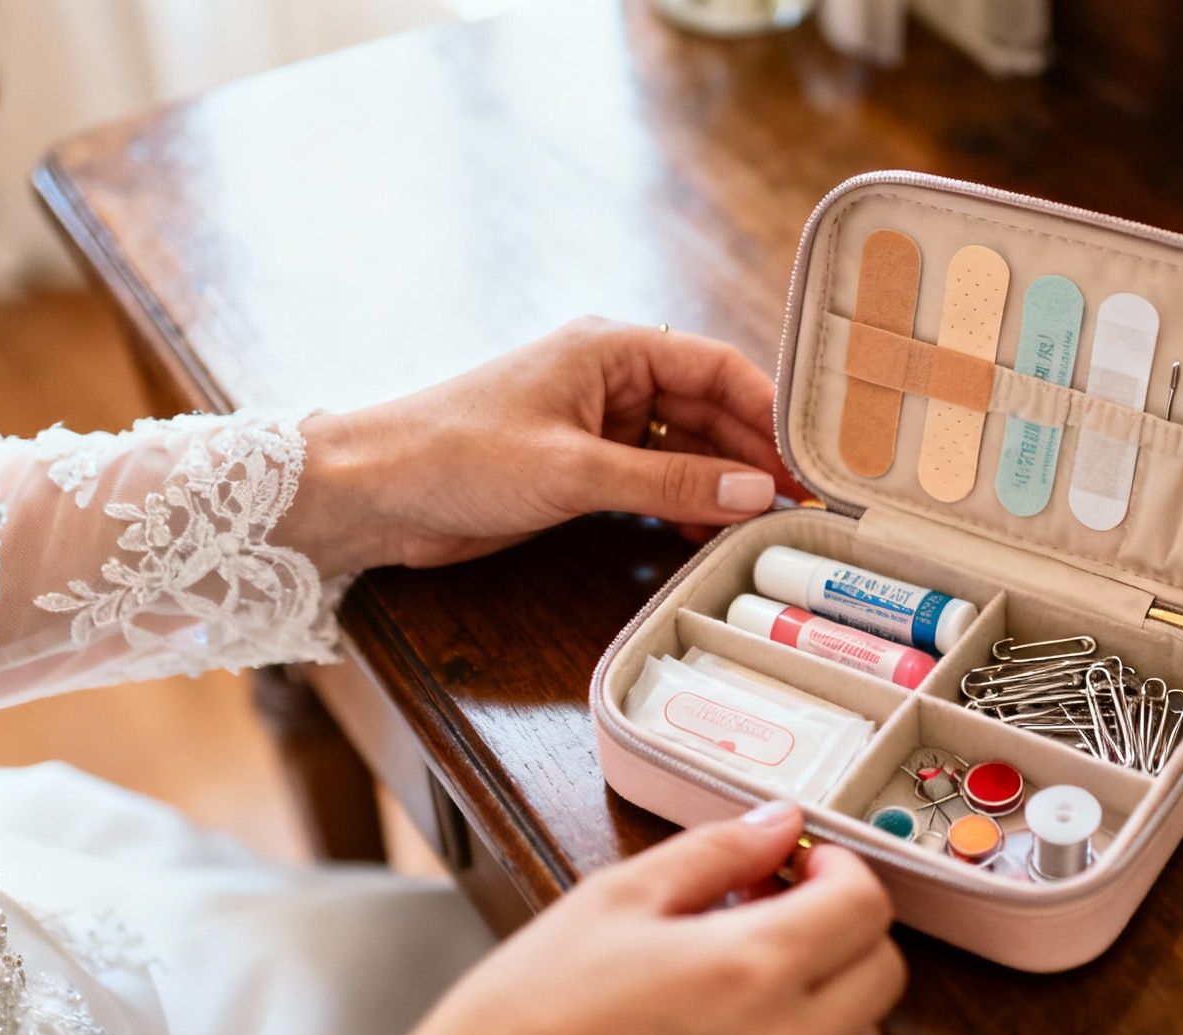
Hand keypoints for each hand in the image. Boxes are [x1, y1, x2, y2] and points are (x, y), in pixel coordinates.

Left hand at [286, 318, 811, 575]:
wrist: (370, 494)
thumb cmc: (455, 456)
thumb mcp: (573, 470)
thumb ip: (669, 480)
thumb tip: (753, 491)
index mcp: (611, 348)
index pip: (717, 366)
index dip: (770, 411)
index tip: (813, 459)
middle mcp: (611, 378)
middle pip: (709, 411)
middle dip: (754, 456)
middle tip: (804, 505)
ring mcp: (596, 424)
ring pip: (685, 449)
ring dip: (723, 486)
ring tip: (768, 528)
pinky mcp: (579, 468)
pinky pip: (654, 480)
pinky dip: (685, 505)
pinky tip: (711, 537)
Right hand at [380, 801, 905, 1034]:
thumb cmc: (519, 1025)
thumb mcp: (609, 903)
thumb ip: (712, 854)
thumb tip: (777, 824)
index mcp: (749, 968)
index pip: (867, 904)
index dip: (840, 871)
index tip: (804, 868)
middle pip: (883, 973)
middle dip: (843, 931)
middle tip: (781, 915)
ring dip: (822, 1000)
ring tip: (741, 985)